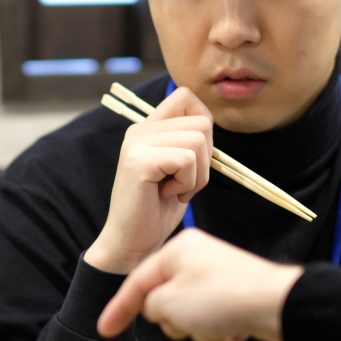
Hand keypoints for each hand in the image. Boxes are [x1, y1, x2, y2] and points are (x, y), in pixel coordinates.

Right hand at [84, 87, 213, 273]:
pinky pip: (186, 160)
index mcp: (147, 128)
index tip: (193, 156)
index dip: (203, 123)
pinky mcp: (139, 161)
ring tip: (175, 189)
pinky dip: (188, 183)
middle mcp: (139, 130)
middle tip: (182, 183)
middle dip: (205, 159)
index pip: (185, 96)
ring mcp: (137, 144)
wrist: (131, 244)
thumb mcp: (179, 169)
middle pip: (201, 122)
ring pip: (198, 141)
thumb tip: (208, 123)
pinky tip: (168, 195)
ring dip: (197, 174)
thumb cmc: (157, 210)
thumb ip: (188, 142)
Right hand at [98, 229, 301, 340]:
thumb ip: (148, 306)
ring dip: (201, 331)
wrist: (278, 306)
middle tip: (188, 323)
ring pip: (191, 316)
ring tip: (218, 329)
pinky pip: (215, 322)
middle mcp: (197, 259)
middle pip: (165, 300)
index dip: (119, 309)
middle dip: (175, 321)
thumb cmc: (220, 299)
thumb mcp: (168, 303)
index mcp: (177, 250)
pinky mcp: (236, 297)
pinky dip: (222, 333)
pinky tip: (235, 333)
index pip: (136, 281)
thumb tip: (157, 309)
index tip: (105, 330)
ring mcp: (218, 278)